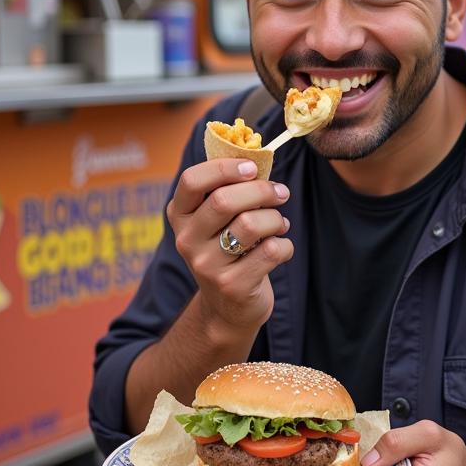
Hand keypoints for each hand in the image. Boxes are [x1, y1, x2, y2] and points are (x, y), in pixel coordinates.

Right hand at [166, 157, 292, 334]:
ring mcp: (207, 266)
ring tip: (280, 223)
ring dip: (275, 218)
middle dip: (262, 191)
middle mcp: (187, 240)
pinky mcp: (232, 285)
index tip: (252, 168)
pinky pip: (271, 251)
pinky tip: (281, 248)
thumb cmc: (228, 250)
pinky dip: (285, 245)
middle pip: (225, 200)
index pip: (191, 180)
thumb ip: (227, 191)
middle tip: (280, 193)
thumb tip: (257, 157)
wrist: (227, 308)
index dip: (224, 168)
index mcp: (180, 216)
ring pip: (250, 225)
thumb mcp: (217, 222)